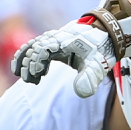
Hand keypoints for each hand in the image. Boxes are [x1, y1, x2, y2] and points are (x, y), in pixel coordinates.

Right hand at [10, 0, 130, 97]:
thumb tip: (81, 93)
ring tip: (23, 77)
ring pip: (32, 46)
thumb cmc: (101, 50)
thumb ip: (89, 78)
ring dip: (25, 60)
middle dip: (28, 64)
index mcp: (65, 41)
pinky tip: (35, 73)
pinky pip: (37, 47)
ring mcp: (54, 39)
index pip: (43, 48)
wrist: (107, 35)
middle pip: (34, 47)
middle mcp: (56, 38)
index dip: (37, 61)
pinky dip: (31, 57)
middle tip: (29, 81)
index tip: (37, 75)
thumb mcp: (98, 65)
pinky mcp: (54, 44)